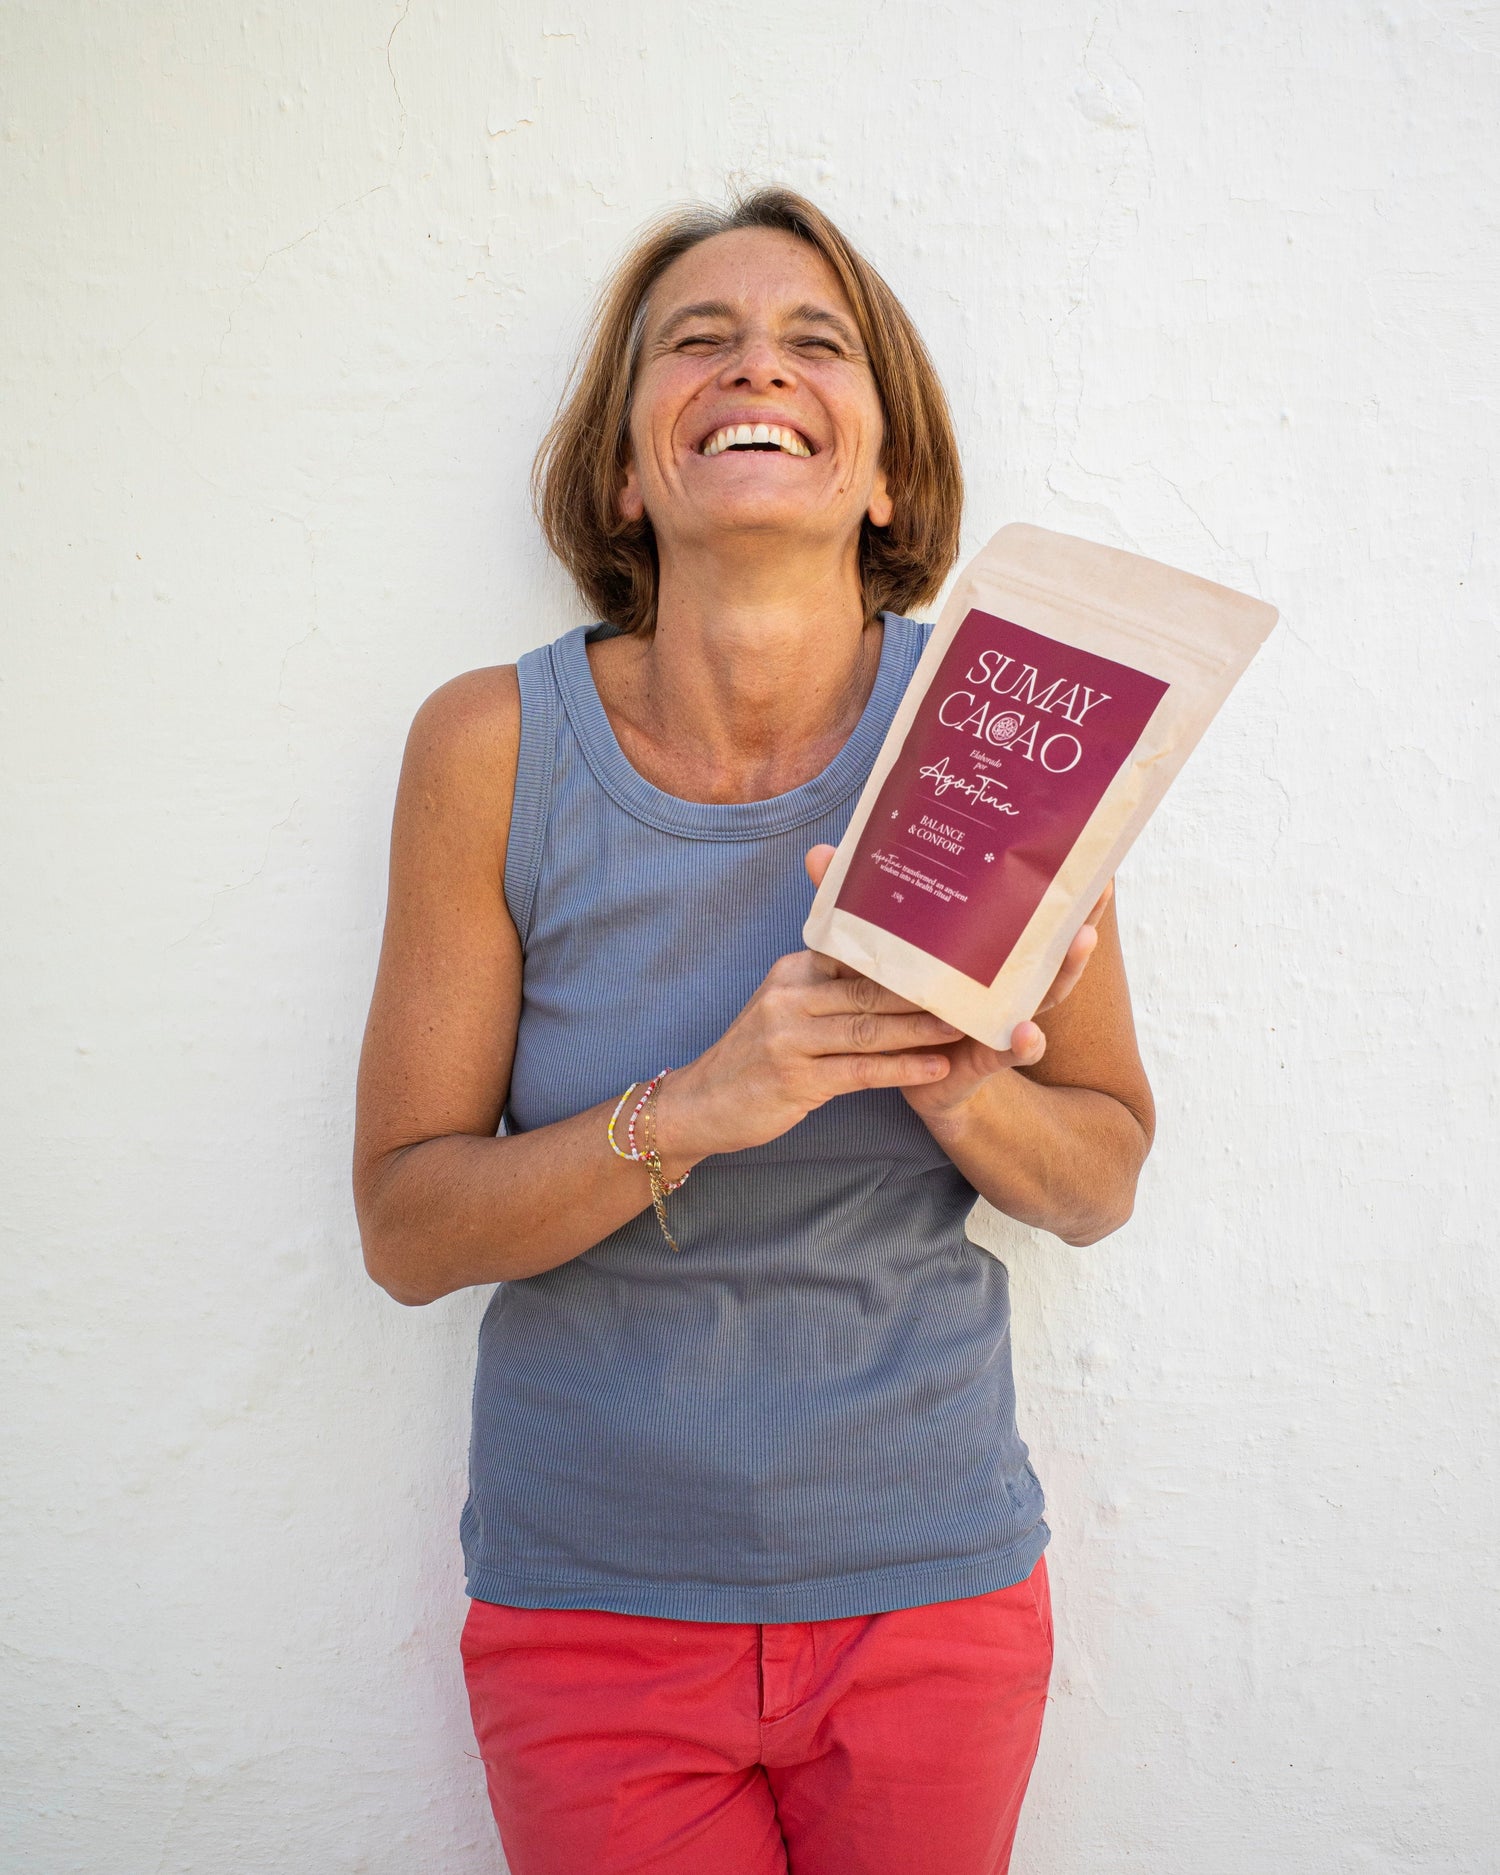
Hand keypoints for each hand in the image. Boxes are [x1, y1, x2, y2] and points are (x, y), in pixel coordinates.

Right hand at [656, 944, 962, 1168]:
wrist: (699, 1104)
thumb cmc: (753, 1056)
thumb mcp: (782, 1007)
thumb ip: (826, 988)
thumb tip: (889, 972)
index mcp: (792, 971)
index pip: (853, 952)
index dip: (903, 953)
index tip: (950, 949)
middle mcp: (789, 998)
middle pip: (868, 990)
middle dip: (922, 991)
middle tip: (971, 987)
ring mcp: (790, 1039)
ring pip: (868, 1028)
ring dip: (920, 1029)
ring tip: (962, 1026)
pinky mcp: (796, 1080)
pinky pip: (860, 1071)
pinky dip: (902, 1069)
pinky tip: (935, 1069)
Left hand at [801, 846, 1113, 1123]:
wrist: (897, 1073)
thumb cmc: (894, 1000)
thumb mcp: (879, 949)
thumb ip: (856, 905)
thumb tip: (819, 853)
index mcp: (985, 952)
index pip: (1026, 912)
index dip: (1054, 886)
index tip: (1079, 850)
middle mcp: (1002, 983)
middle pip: (1049, 946)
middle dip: (1078, 916)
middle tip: (1098, 890)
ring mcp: (997, 1020)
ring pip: (1041, 994)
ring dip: (1064, 970)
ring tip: (1081, 943)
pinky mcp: (979, 1059)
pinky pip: (1004, 1051)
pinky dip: (1018, 1044)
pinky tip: (1026, 1036)